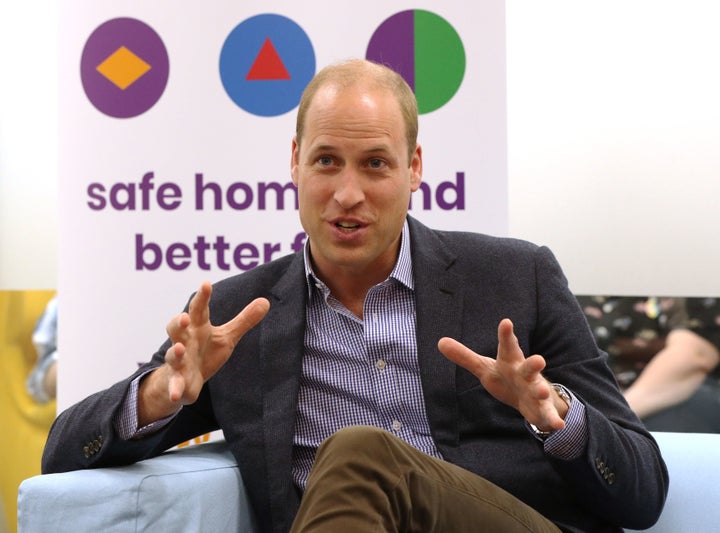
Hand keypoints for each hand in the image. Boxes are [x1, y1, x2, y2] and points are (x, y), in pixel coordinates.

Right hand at [139, 281, 268, 424]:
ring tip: (181, 349)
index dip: (202, 297)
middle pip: (177, 328)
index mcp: (197, 328)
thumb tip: (265, 301)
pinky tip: (176, 395)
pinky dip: (175, 389)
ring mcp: (179, 361)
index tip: (206, 284)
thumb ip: (243, 320)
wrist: (184, 380)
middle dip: (178, 322)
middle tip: (184, 317)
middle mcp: (185, 341)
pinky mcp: (178, 381)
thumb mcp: (227, 336)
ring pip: (173, 354)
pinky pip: (175, 384)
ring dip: (176, 352)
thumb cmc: (205, 352)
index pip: (199, 309)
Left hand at [438, 318, 567, 431]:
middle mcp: (524, 373)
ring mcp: (535, 390)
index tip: (506, 322)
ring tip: (543, 392)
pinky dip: (552, 419)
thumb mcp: (484, 367)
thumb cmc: (505, 377)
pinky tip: (558, 425)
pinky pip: (547, 414)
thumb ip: (464, 356)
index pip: (507, 346)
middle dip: (534, 364)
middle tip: (539, 359)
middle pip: (529, 367)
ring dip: (542, 391)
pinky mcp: (541, 408)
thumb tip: (440, 342)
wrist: (530, 398)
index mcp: (510, 361)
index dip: (506, 335)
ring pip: (539, 389)